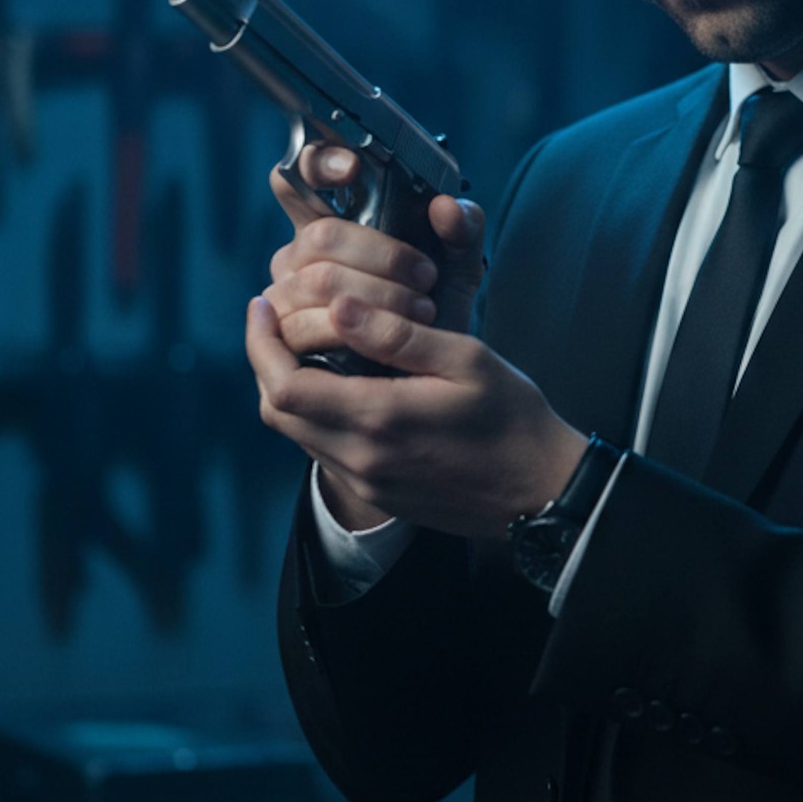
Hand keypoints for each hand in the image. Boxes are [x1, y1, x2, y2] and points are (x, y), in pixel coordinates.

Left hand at [251, 145, 587, 536]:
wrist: (543, 492)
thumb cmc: (514, 419)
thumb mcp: (466, 360)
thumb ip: (398, 336)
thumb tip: (340, 306)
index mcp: (378, 420)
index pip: (284, 385)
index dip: (260, 343)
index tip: (260, 305)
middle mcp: (360, 460)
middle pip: (276, 412)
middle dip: (264, 363)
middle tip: (274, 321)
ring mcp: (366, 484)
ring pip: (297, 434)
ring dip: (288, 391)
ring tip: (302, 347)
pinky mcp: (379, 496)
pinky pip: (324, 452)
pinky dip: (316, 415)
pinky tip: (340, 386)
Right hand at [268, 142, 484, 342]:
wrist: (430, 372)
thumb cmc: (435, 309)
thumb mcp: (460, 265)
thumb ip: (464, 229)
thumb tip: (446, 206)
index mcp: (330, 222)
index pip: (301, 175)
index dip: (318, 163)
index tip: (352, 168)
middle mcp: (297, 256)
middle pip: (321, 235)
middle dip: (382, 255)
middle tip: (427, 277)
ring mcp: (283, 298)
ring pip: (318, 281)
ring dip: (377, 296)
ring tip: (421, 312)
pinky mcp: (281, 342)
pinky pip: (302, 327)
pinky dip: (351, 332)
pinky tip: (386, 339)